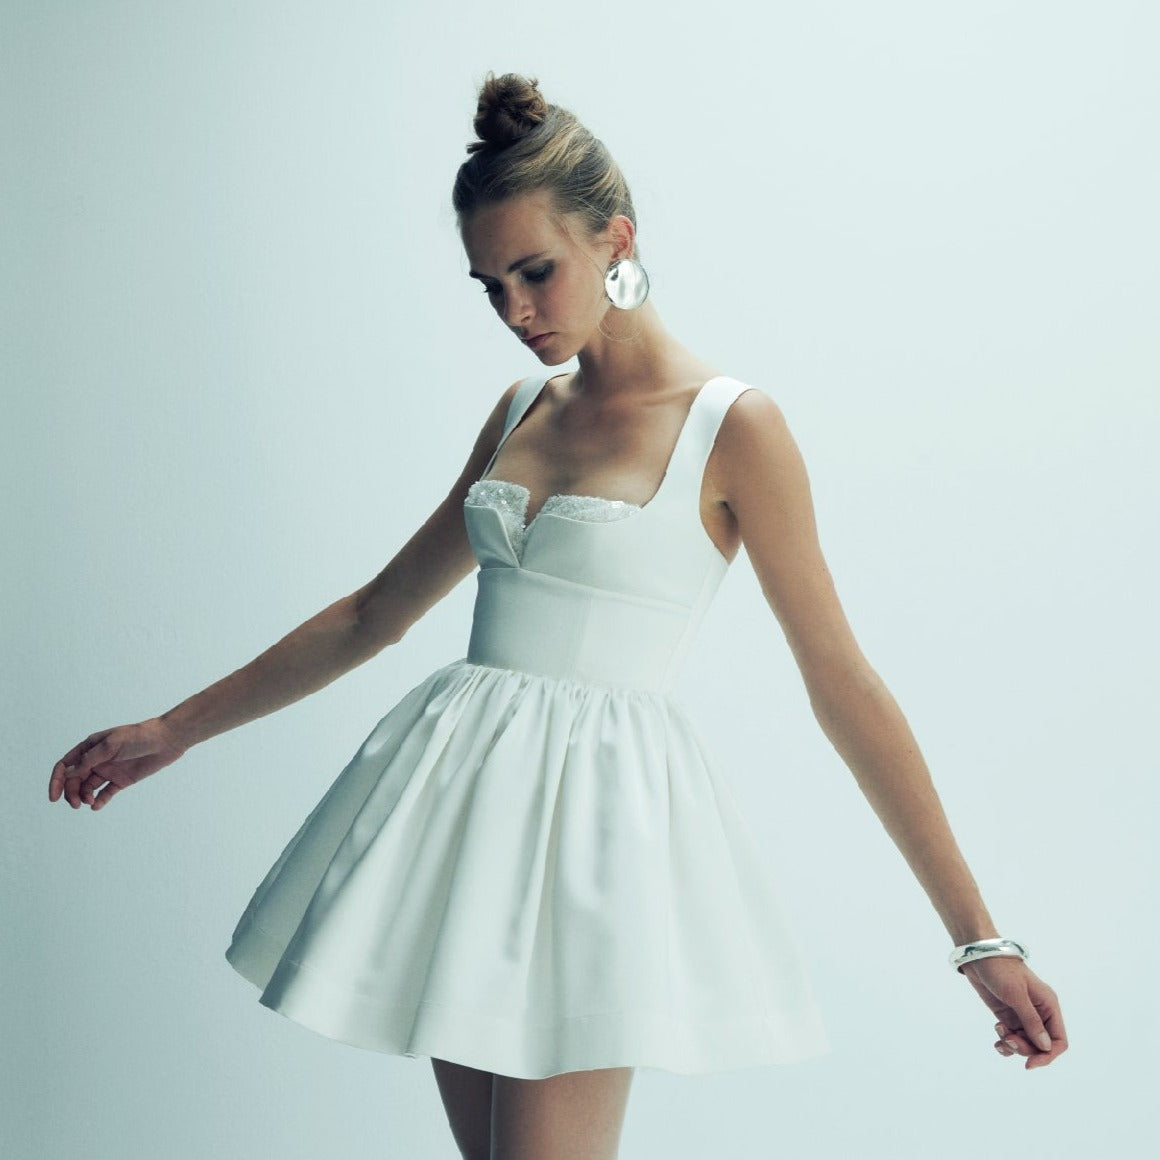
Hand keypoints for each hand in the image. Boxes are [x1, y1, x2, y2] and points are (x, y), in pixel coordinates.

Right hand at [49, 718, 188, 810]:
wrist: (166, 740)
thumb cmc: (139, 736)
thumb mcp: (112, 745)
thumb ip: (90, 759)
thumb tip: (69, 773)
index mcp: (90, 747)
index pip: (66, 765)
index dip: (57, 781)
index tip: (54, 797)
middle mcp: (97, 760)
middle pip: (74, 780)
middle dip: (71, 793)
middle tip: (77, 804)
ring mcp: (109, 770)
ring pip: (88, 788)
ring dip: (84, 797)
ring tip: (89, 803)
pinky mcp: (122, 780)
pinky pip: (106, 793)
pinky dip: (100, 801)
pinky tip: (97, 806)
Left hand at [959, 956, 1067, 1068]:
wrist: (978, 955)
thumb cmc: (1000, 969)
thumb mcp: (1016, 994)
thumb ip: (1031, 1021)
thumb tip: (1045, 1047)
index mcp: (1048, 1006)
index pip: (1058, 1040)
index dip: (1048, 1055)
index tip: (1030, 1064)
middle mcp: (1039, 1013)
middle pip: (1040, 1045)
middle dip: (1025, 1048)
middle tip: (1007, 1039)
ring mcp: (1022, 1015)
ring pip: (1026, 1043)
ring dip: (1013, 1045)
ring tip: (1000, 1033)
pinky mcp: (1008, 1016)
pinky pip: (1013, 1037)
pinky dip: (1006, 1042)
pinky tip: (997, 1038)